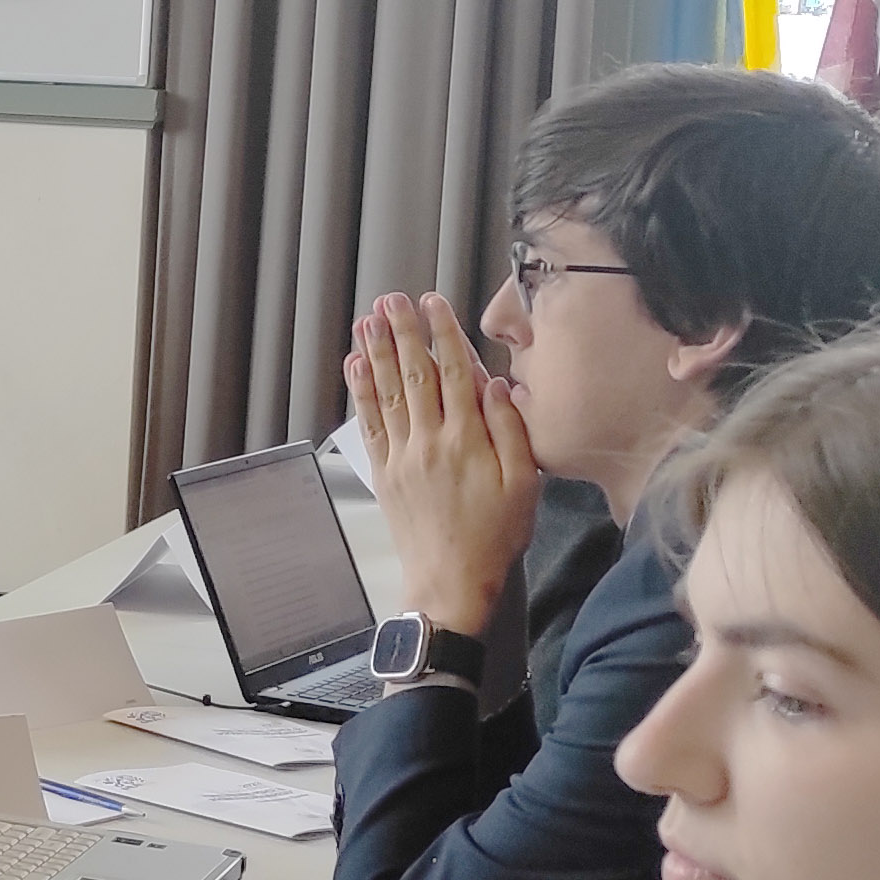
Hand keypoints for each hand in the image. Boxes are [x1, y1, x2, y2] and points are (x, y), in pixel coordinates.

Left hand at [344, 293, 533, 640]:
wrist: (450, 581)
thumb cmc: (496, 536)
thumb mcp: (523, 484)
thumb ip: (511, 431)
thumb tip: (497, 384)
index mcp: (468, 441)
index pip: (454, 374)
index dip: (442, 334)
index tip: (434, 303)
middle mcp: (430, 441)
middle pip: (415, 375)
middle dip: (402, 332)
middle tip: (391, 298)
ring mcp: (402, 455)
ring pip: (388, 393)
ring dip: (377, 353)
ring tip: (368, 320)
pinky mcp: (384, 472)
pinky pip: (370, 422)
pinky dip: (362, 392)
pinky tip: (356, 366)